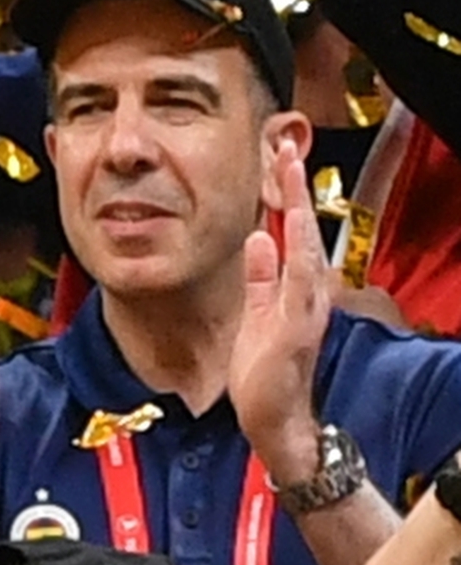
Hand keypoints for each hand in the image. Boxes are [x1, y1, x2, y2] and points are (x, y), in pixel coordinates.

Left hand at [228, 136, 332, 489]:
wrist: (273, 417)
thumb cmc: (264, 370)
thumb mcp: (256, 313)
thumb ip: (260, 276)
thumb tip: (257, 238)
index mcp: (294, 287)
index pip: (292, 232)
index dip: (287, 195)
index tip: (278, 158)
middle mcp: (307, 292)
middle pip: (304, 230)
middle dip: (295, 188)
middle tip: (286, 147)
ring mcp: (304, 309)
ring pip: (305, 248)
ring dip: (297, 208)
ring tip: (289, 170)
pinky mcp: (296, 328)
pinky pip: (298, 285)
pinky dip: (295, 256)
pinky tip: (287, 229)